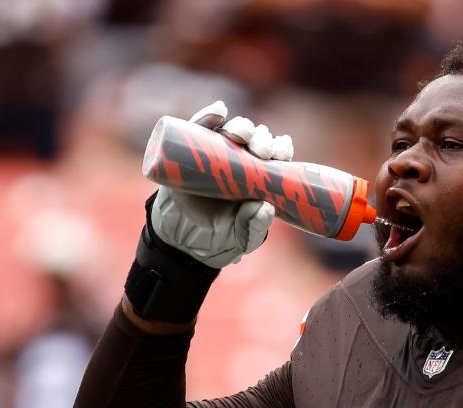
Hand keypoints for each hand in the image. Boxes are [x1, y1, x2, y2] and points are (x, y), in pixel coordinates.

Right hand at [148, 101, 294, 268]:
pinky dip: (209, 116)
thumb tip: (265, 207)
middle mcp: (240, 159)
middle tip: (262, 150)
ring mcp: (215, 152)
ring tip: (241, 133)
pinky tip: (218, 111)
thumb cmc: (219, 238)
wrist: (181, 241)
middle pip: (256, 139)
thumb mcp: (241, 238)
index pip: (276, 155)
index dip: (281, 149)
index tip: (282, 153)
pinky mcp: (190, 149)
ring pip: (232, 130)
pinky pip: (200, 128)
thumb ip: (253, 226)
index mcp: (259, 176)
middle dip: (263, 139)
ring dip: (240, 126)